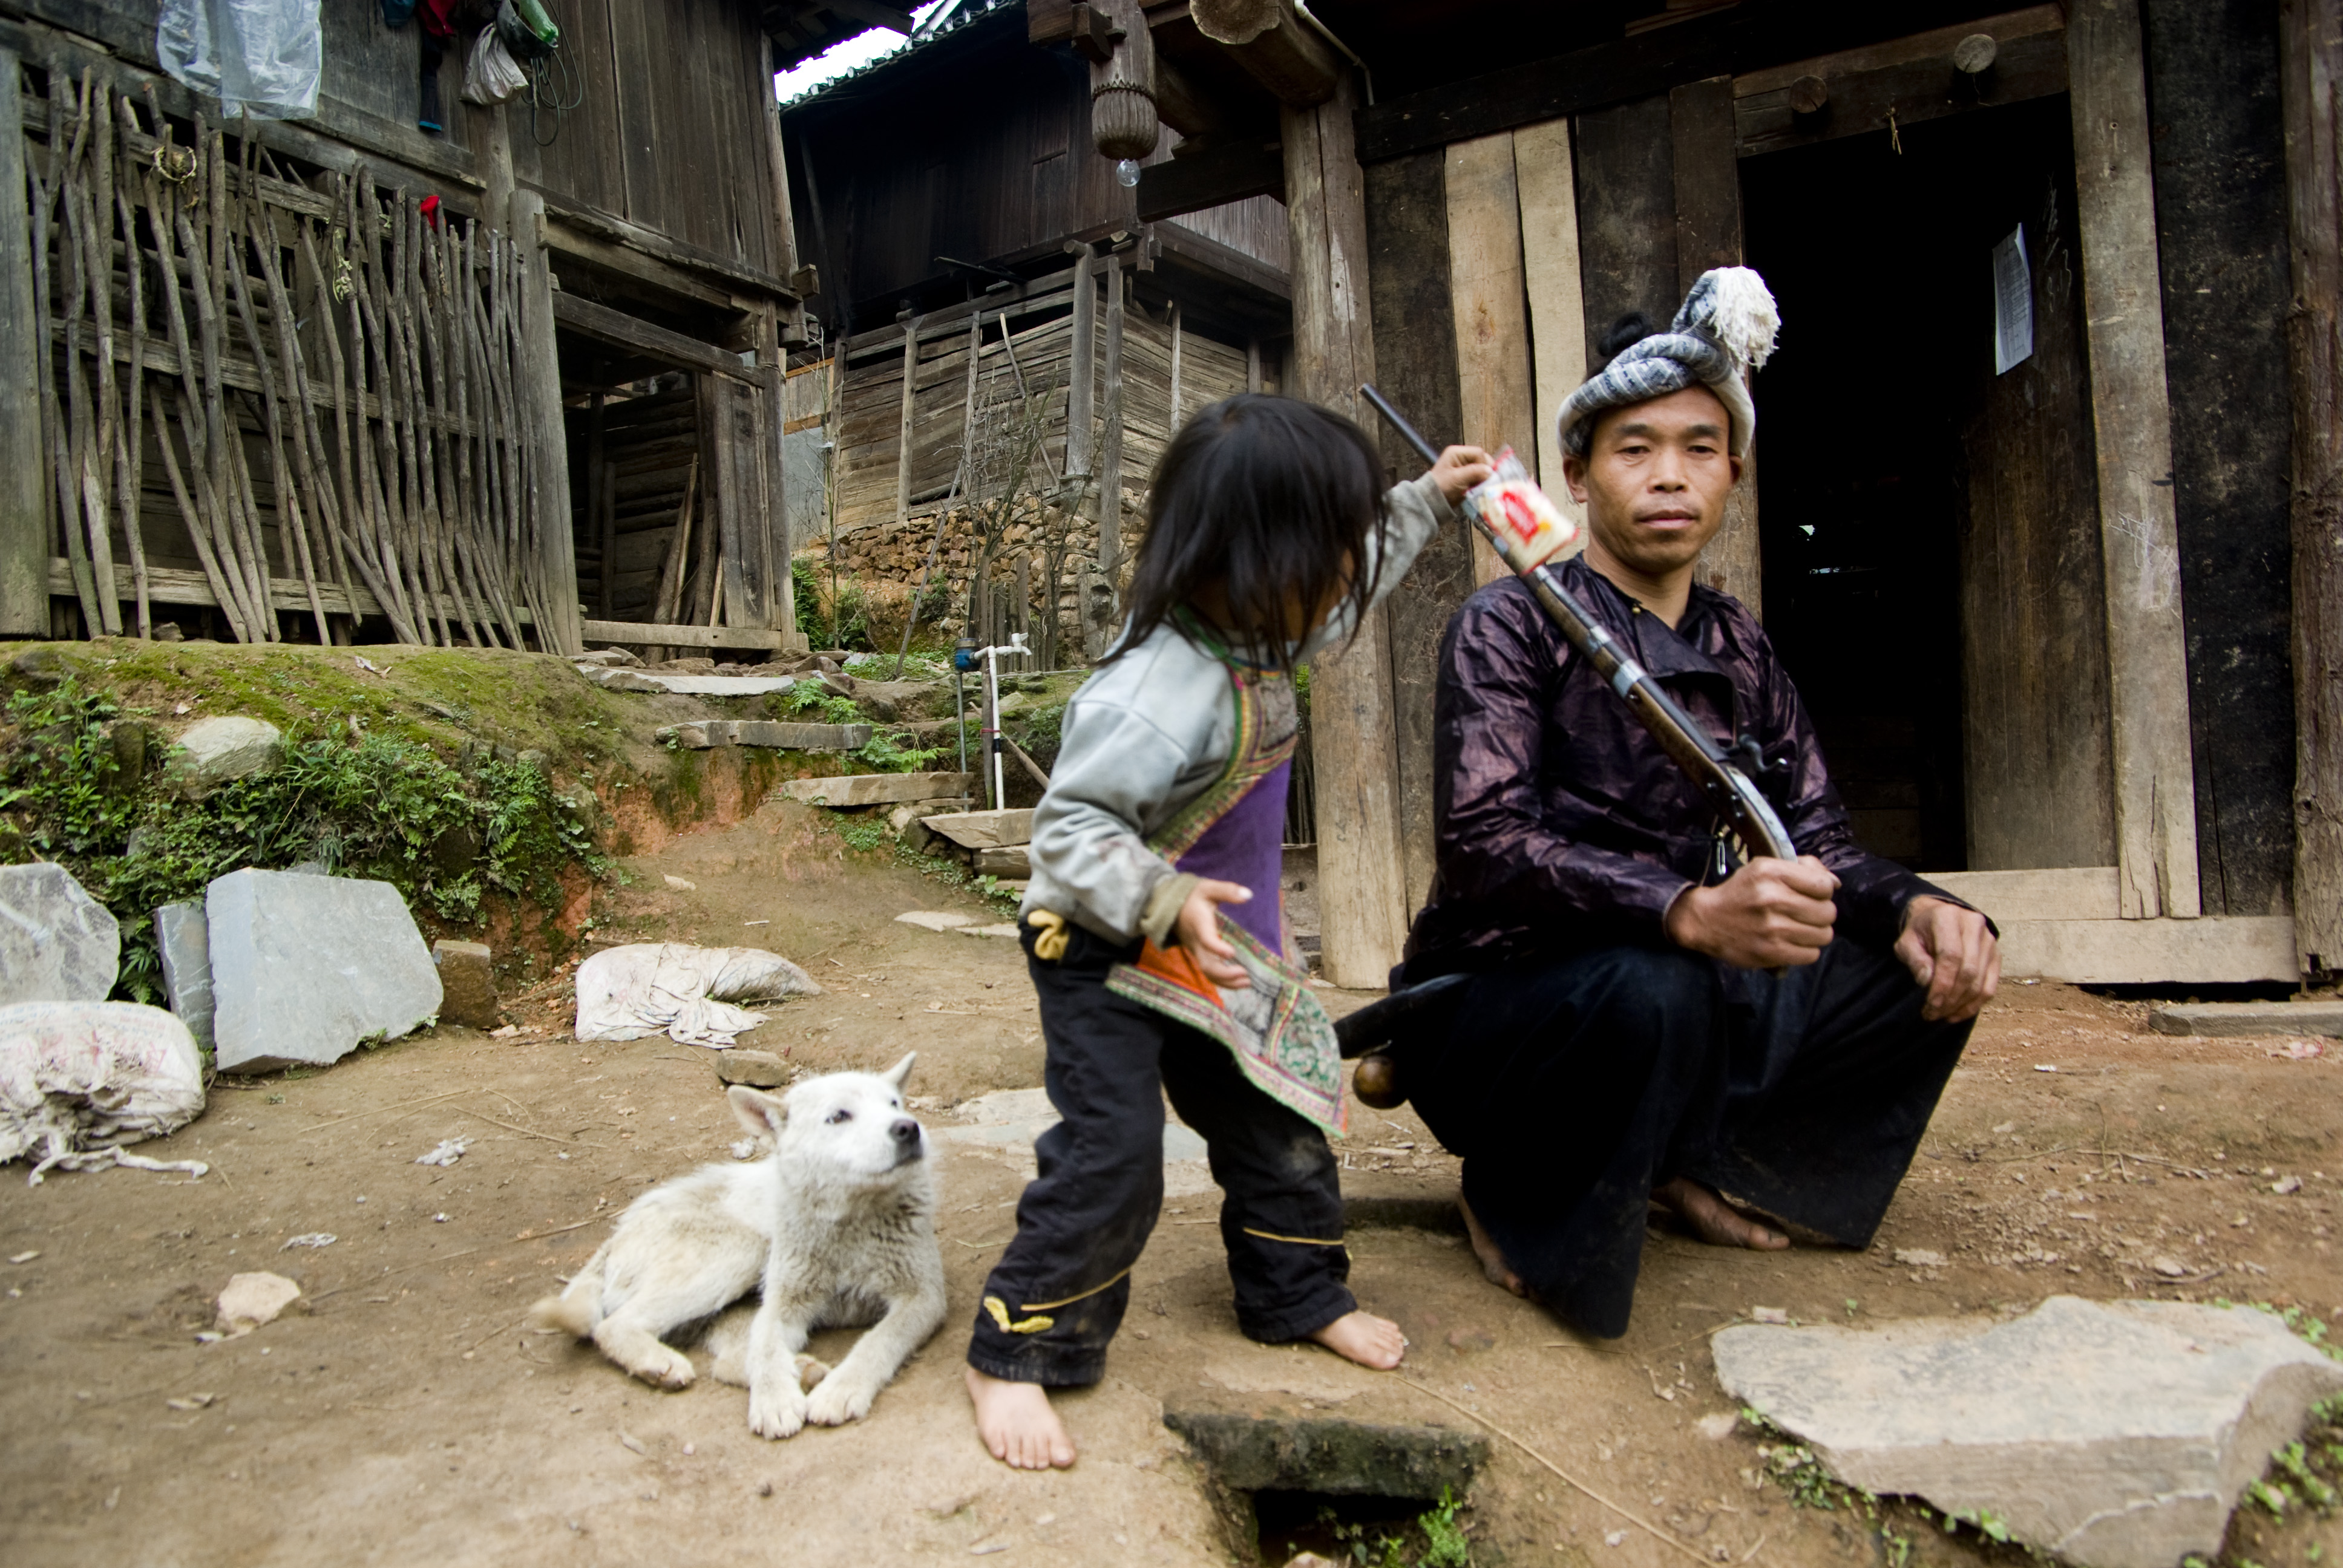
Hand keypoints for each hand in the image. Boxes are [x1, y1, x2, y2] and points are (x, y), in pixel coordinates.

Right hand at [1173, 878, 1252, 988]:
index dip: (1217, 948)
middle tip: (1245, 974)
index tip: (1232, 952)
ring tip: (1246, 982)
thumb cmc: (1192, 897)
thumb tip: (1248, 895)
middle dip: (1225, 974)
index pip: (1206, 940)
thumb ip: (1227, 891)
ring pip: (1208, 973)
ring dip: (1226, 981)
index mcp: (1199, 924)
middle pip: (1207, 965)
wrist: (1170, 907)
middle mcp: (1196, 942)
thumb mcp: (1208, 888)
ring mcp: (1196, 951)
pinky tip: (1239, 981)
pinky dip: (1223, 980)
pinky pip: (1209, 972)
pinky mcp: (1199, 955)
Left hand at [1429, 444, 1494, 504]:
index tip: (1485, 476)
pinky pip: (1480, 475)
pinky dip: (1481, 481)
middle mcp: (1462, 456)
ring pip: (1483, 468)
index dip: (1484, 463)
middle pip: (1482, 459)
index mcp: (1457, 452)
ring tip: (1480, 485)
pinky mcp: (1468, 475)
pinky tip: (1478, 487)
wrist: (1433, 501)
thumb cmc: (1441, 487)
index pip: (1478, 453)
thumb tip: (1490, 471)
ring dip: (1484, 477)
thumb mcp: (1457, 478)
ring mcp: (1465, 466)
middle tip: (1485, 481)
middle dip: (1485, 470)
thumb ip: (1474, 472)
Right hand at [1663, 855, 1837, 968]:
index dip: (1823, 892)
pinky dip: (1805, 950)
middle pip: (1828, 912)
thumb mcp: (1765, 868)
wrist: (1705, 920)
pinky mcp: (1770, 953)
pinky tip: (1791, 942)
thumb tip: (1836, 883)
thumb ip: (1803, 869)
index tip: (1811, 895)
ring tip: (1799, 929)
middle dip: (1821, 913)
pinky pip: (1811, 955)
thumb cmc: (1740, 892)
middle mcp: (1772, 899)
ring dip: (1815, 933)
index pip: (1824, 886)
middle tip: (1805, 914)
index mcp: (1771, 873)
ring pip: (1823, 935)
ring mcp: (1772, 928)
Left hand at [1894, 896, 1999, 1021]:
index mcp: (1948, 917)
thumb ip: (1915, 959)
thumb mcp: (1906, 942)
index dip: (1942, 984)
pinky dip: (1975, 1004)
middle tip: (1933, 1013)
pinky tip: (1958, 1013)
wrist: (1937, 916)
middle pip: (1968, 970)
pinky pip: (1990, 985)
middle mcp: (1974, 925)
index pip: (1951, 956)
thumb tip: (1927, 981)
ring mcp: (1989, 940)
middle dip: (1951, 998)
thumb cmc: (1919, 932)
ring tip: (1943, 1015)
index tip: (1930, 1004)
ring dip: (1962, 1004)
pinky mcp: (1996, 954)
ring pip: (1981, 981)